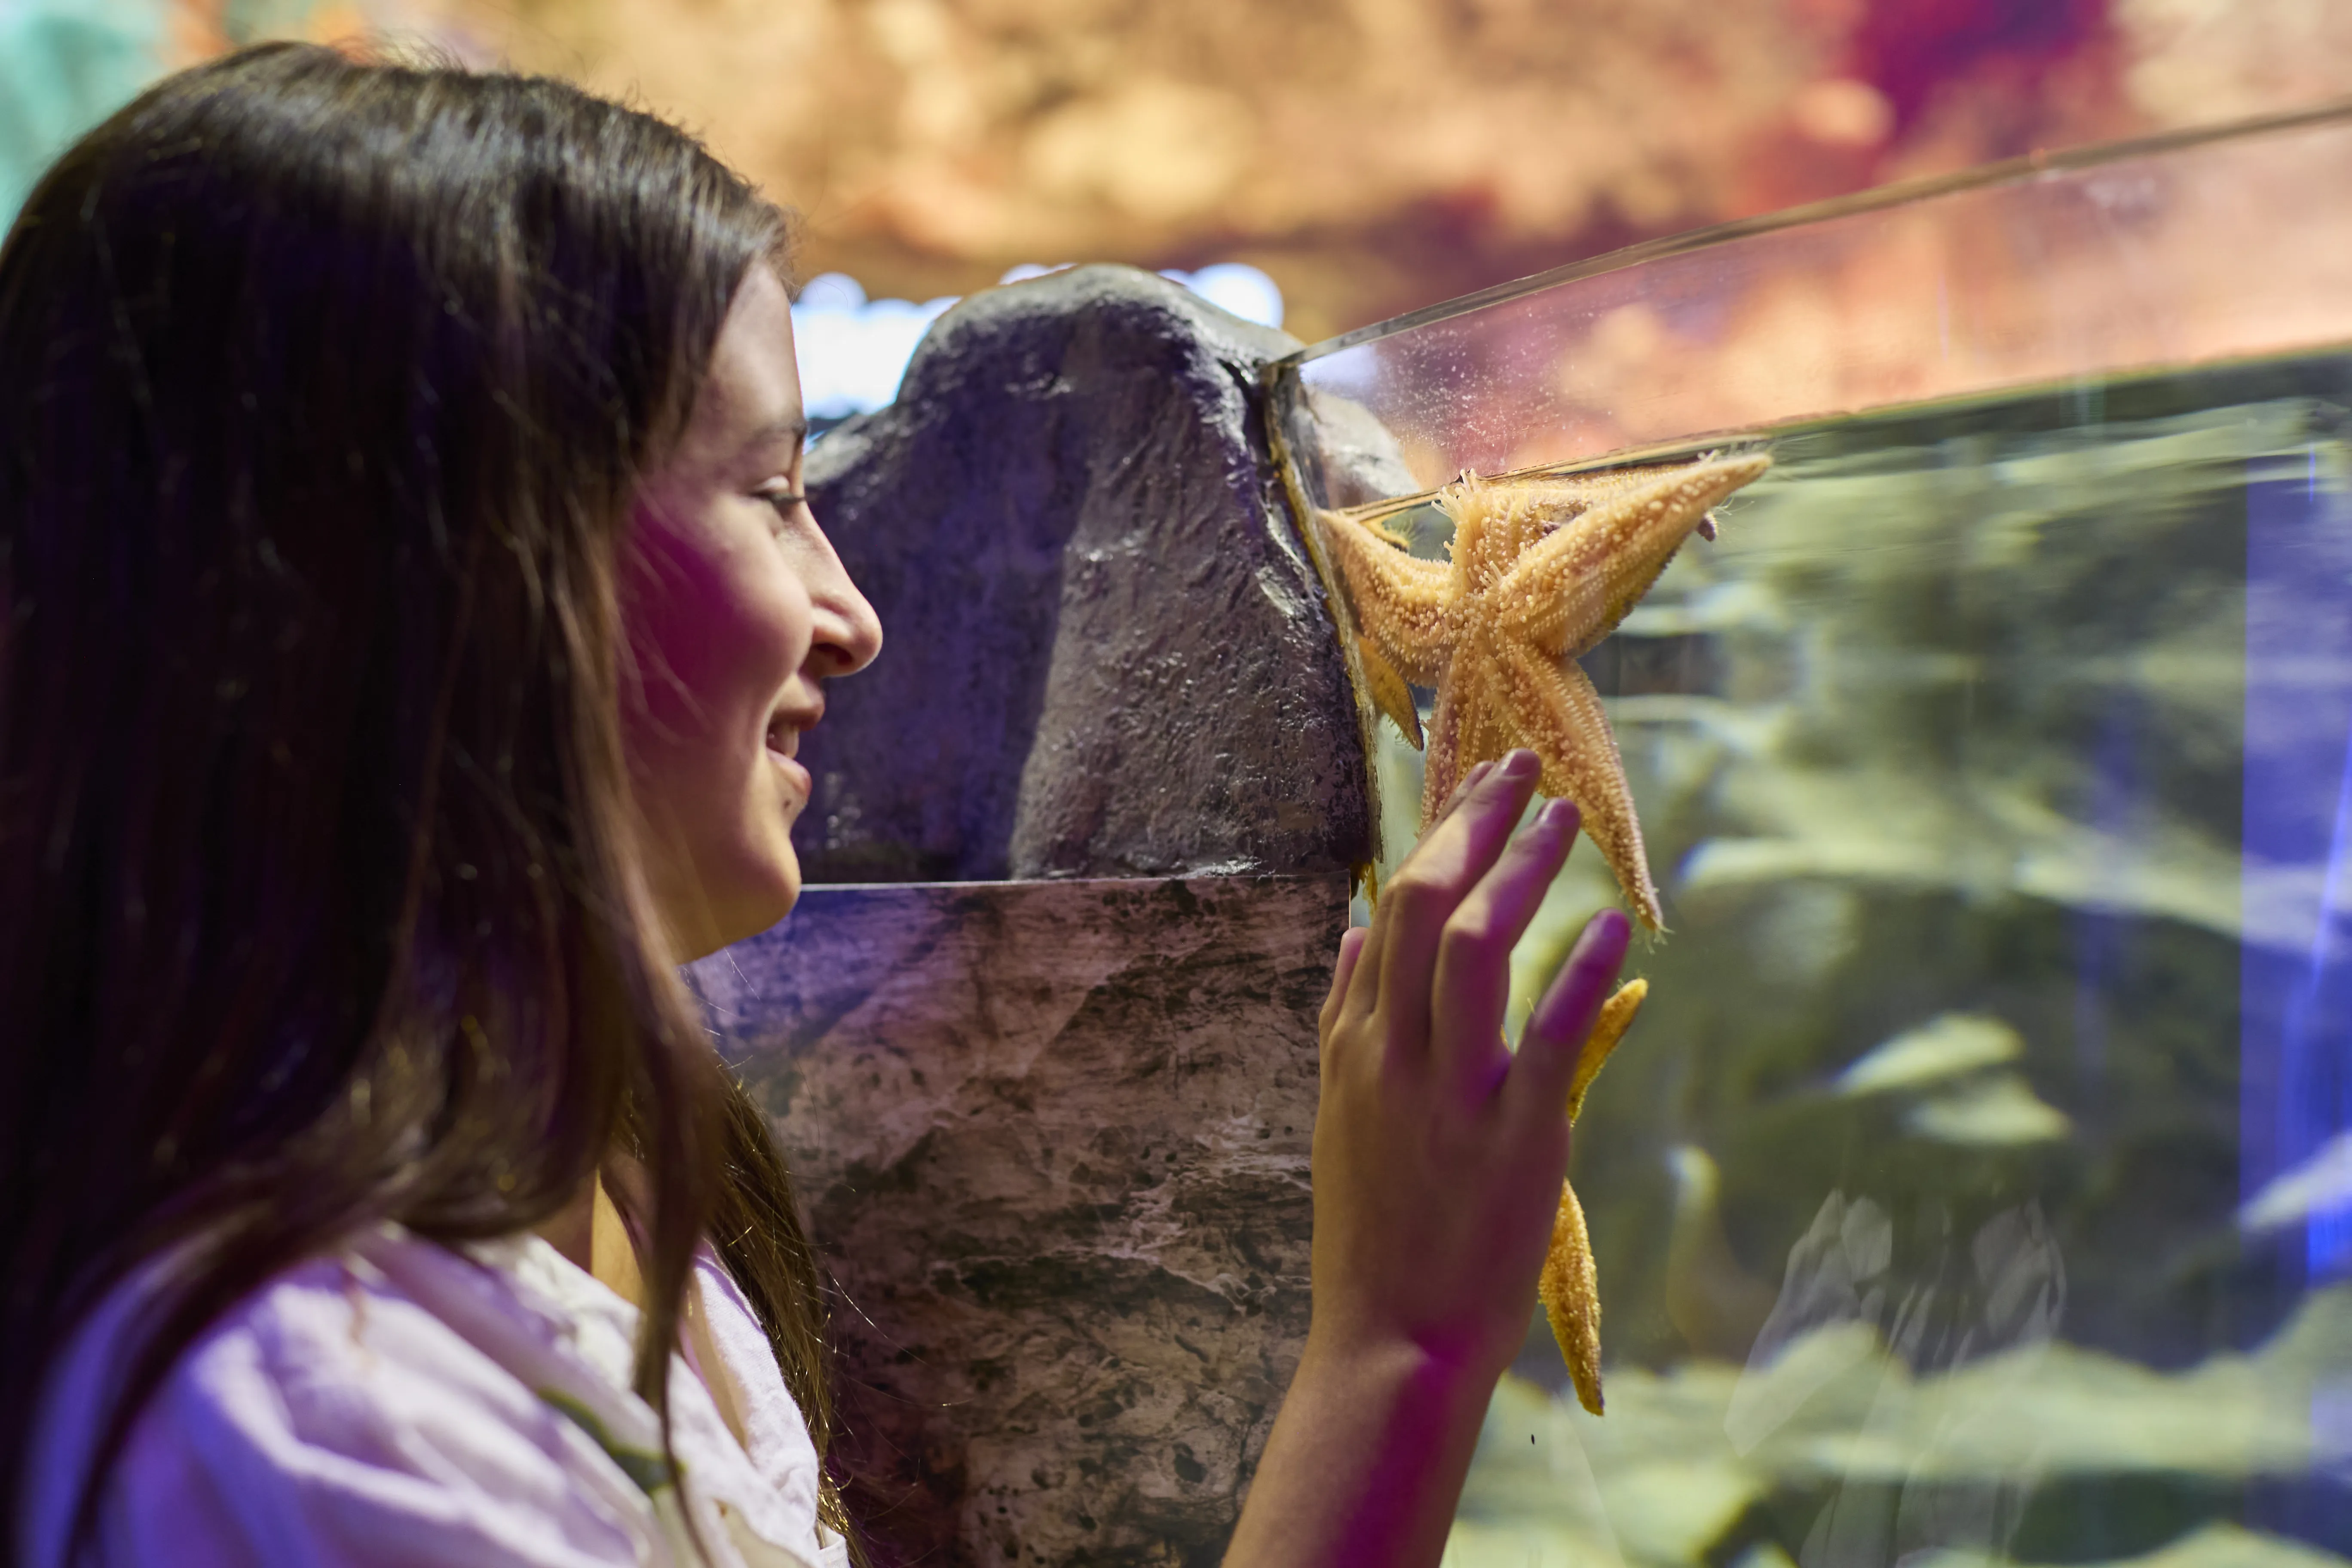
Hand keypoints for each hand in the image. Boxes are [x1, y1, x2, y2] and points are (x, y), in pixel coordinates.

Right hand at [1309, 748, 1631, 1378]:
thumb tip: (1347, 932)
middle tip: (1520, 764)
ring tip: (1563, 818)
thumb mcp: (1338, 1113)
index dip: (1432, 833)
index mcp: (1353, 1045)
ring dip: (1518, 871)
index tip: (1473, 780)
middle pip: (1419, 904)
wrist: (1390, 1342)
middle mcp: (1391, 1055)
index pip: (1384, 910)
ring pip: (1470, 948)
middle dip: (1470, 822)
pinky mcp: (1514, 1138)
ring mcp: (1448, 1095)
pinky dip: (1579, 973)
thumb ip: (1342, 1017)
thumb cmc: (1374, 1230)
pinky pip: (1547, 1037)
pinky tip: (1611, 925)